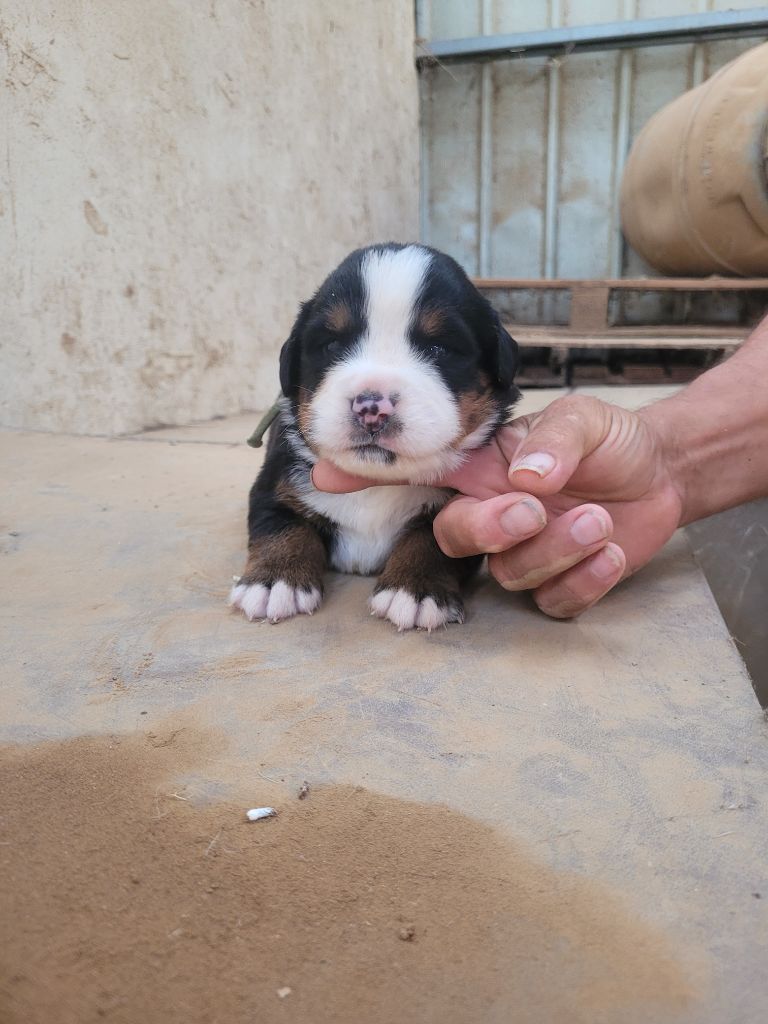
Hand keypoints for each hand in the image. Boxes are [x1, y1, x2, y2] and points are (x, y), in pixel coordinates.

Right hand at [312, 394, 684, 617]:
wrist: (665, 474)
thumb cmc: (611, 440)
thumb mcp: (585, 418)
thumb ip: (553, 440)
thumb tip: (523, 477)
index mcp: (486, 471)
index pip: (420, 472)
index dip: (371, 476)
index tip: (325, 474)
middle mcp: (493, 514)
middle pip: (455, 537)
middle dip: (488, 529)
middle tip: (533, 509)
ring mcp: (523, 554)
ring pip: (508, 574)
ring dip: (554, 550)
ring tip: (598, 520)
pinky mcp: (560, 585)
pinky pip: (553, 602)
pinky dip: (584, 582)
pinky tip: (613, 553)